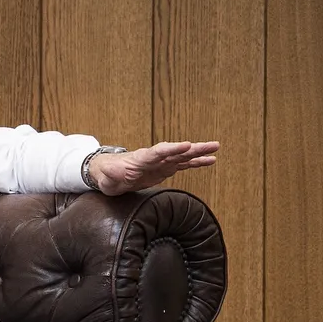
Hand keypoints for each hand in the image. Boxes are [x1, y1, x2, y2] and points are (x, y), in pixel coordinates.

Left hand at [87, 140, 218, 194]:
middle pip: (176, 151)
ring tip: (216, 149)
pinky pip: (183, 164)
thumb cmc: (107, 174)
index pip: (158, 152)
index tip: (186, 146)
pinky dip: (196, 162)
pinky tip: (210, 160)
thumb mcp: (106, 177)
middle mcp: (154, 158)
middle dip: (193, 148)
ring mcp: (161, 163)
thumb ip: (110, 174)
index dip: (172, 149)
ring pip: (183, 156)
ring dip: (199, 153)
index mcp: (141, 158)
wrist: (109, 173)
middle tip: (212, 144)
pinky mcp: (165, 169)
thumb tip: (112, 172)